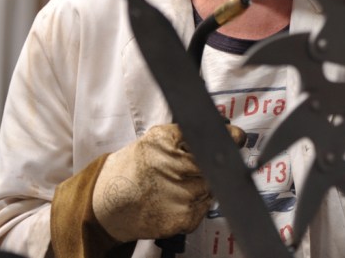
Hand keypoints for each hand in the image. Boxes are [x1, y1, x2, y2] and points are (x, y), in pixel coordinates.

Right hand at [92, 123, 244, 241]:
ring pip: (212, 187)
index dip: (229, 137)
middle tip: (197, 167)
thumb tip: (224, 125)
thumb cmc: (134, 168)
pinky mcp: (182, 219)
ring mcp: (178, 196)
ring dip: (204, 185)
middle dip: (212, 165)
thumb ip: (186, 132)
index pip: (208, 138)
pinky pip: (204, 208)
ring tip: (180, 185)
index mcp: (164, 144)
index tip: (237, 137)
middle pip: (214, 165)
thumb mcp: (155, 139)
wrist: (106, 203)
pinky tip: (177, 200)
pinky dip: (197, 204)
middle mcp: (171, 168)